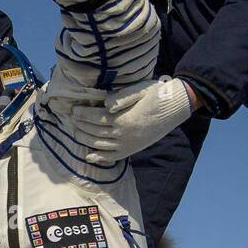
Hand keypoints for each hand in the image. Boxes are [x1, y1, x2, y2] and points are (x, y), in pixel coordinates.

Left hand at [71, 77, 193, 162]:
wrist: (176, 107)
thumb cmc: (157, 94)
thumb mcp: (140, 90)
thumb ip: (122, 97)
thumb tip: (105, 105)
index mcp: (125, 119)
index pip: (96, 118)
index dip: (83, 114)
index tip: (74, 110)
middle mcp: (125, 135)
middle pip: (95, 132)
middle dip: (81, 125)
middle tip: (72, 120)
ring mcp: (129, 144)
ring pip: (100, 145)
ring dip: (86, 139)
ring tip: (76, 132)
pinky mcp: (133, 150)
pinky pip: (113, 157)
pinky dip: (100, 157)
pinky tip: (89, 156)